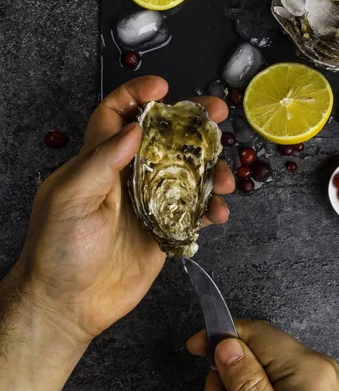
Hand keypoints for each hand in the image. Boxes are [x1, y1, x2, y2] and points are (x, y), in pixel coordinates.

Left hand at [10, 76, 233, 342]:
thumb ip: (101, 160)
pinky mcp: (166, 231)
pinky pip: (195, 212)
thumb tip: (133, 128)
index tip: (162, 87)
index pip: (117, 116)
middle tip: (218, 114)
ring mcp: (150, 204)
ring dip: (213, 170)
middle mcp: (128, 177)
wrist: (69, 303)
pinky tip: (220, 213)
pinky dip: (212, 208)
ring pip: (189, 174)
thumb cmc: (59, 249)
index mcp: (99, 162)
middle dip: (193, 123)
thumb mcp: (71, 198)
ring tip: (227, 180)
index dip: (137, 95)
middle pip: (165, 139)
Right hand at [187, 321, 338, 390]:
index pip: (256, 332)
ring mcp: (313, 386)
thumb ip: (245, 383)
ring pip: (258, 381)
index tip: (195, 348)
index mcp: (306, 368)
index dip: (221, 337)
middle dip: (225, 389)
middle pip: (253, 359)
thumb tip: (226, 344)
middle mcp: (313, 369)